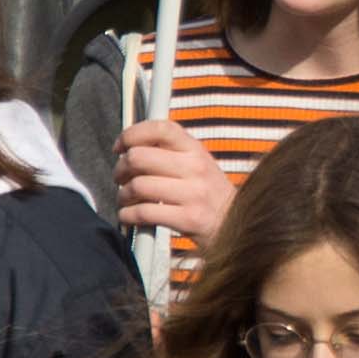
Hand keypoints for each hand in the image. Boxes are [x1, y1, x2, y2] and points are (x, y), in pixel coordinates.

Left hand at [112, 118, 237, 243]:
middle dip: (120, 169)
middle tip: (120, 178)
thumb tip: (131, 147)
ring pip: (138, 186)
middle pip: (139, 157)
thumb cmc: (210, 198)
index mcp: (196, 150)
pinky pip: (144, 213)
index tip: (120, 147)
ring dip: (122, 195)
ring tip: (126, 200)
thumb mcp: (199, 166)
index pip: (160, 128)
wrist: (237, 228)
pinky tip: (130, 217)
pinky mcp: (189, 219)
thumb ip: (170, 153)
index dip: (132, 134)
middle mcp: (196, 168)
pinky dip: (128, 215)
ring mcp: (194, 194)